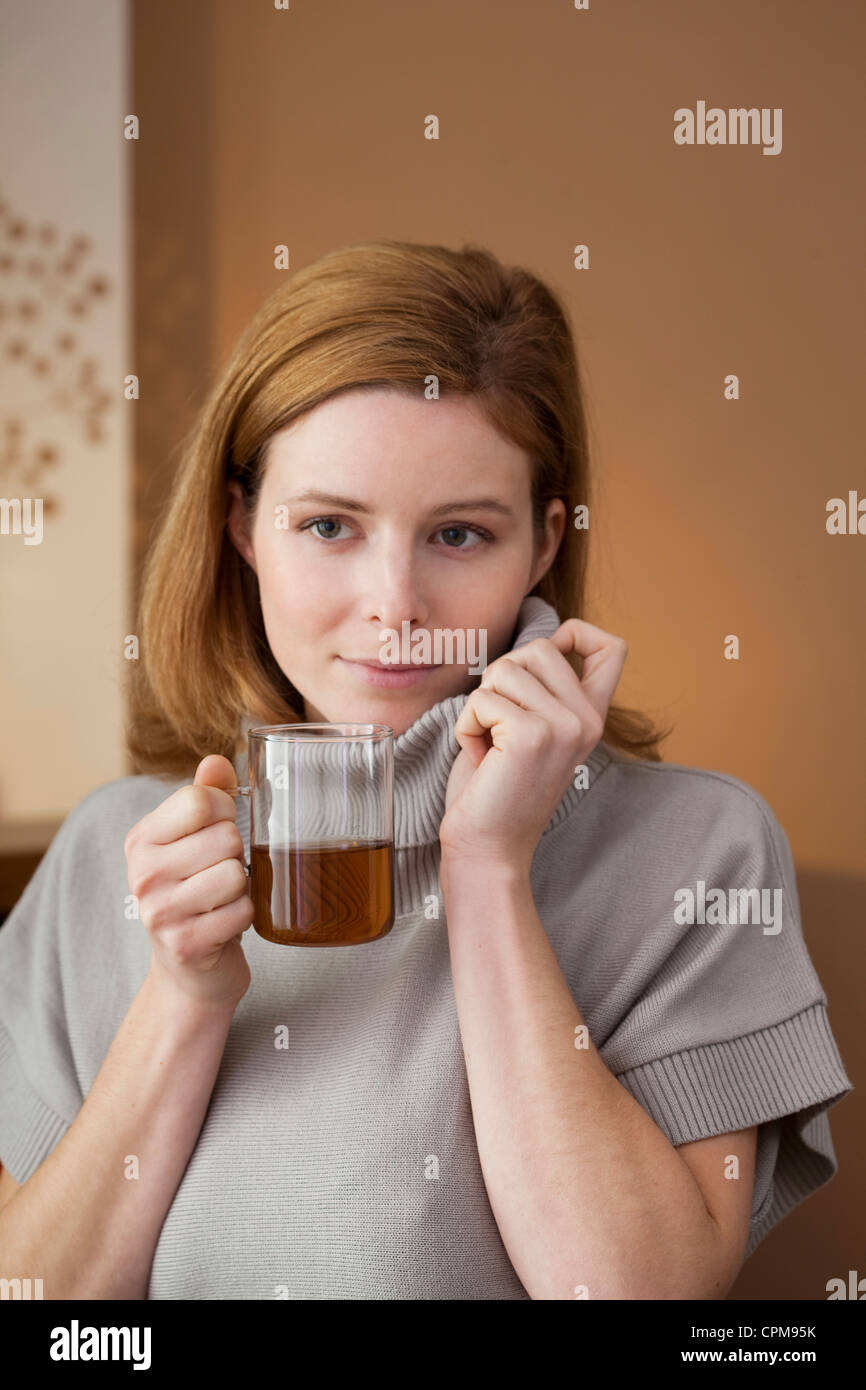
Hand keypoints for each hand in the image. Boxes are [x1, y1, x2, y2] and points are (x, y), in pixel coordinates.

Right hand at [124, 754, 253, 1010]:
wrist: (190, 969)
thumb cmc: (198, 893)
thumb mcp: (195, 840)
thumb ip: (206, 795)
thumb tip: (216, 760)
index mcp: (142, 840)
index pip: (199, 800)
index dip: (226, 810)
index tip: (219, 830)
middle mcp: (142, 873)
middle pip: (225, 836)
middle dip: (237, 854)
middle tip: (221, 873)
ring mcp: (159, 912)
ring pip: (235, 874)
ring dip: (242, 888)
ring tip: (224, 899)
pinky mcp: (184, 944)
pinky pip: (242, 911)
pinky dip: (246, 916)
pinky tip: (227, 924)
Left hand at [439, 619, 627, 874]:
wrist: (487, 850)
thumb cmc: (496, 789)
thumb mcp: (531, 730)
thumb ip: (543, 692)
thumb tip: (542, 643)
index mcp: (592, 718)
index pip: (613, 647)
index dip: (577, 633)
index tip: (549, 659)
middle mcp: (587, 721)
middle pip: (538, 648)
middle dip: (502, 679)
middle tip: (499, 728)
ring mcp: (564, 727)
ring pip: (504, 668)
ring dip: (480, 706)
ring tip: (489, 746)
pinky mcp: (531, 735)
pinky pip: (482, 699)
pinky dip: (467, 726)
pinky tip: (479, 758)